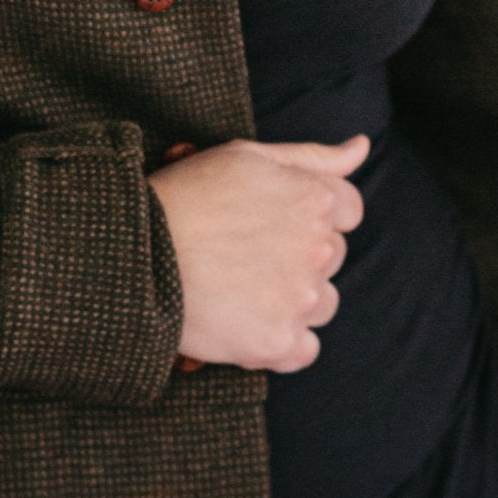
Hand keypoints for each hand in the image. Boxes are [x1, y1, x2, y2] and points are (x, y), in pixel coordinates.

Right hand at [147, 134, 369, 372]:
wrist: (135, 255)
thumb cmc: (186, 196)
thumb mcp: (247, 157)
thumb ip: (313, 156)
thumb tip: (362, 148)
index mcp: (314, 199)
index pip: (347, 210)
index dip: (311, 215)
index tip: (274, 222)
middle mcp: (318, 249)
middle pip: (333, 258)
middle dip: (300, 256)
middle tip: (246, 254)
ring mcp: (300, 300)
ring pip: (323, 304)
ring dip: (294, 301)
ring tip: (242, 290)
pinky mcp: (278, 343)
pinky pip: (304, 350)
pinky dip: (281, 343)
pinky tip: (247, 324)